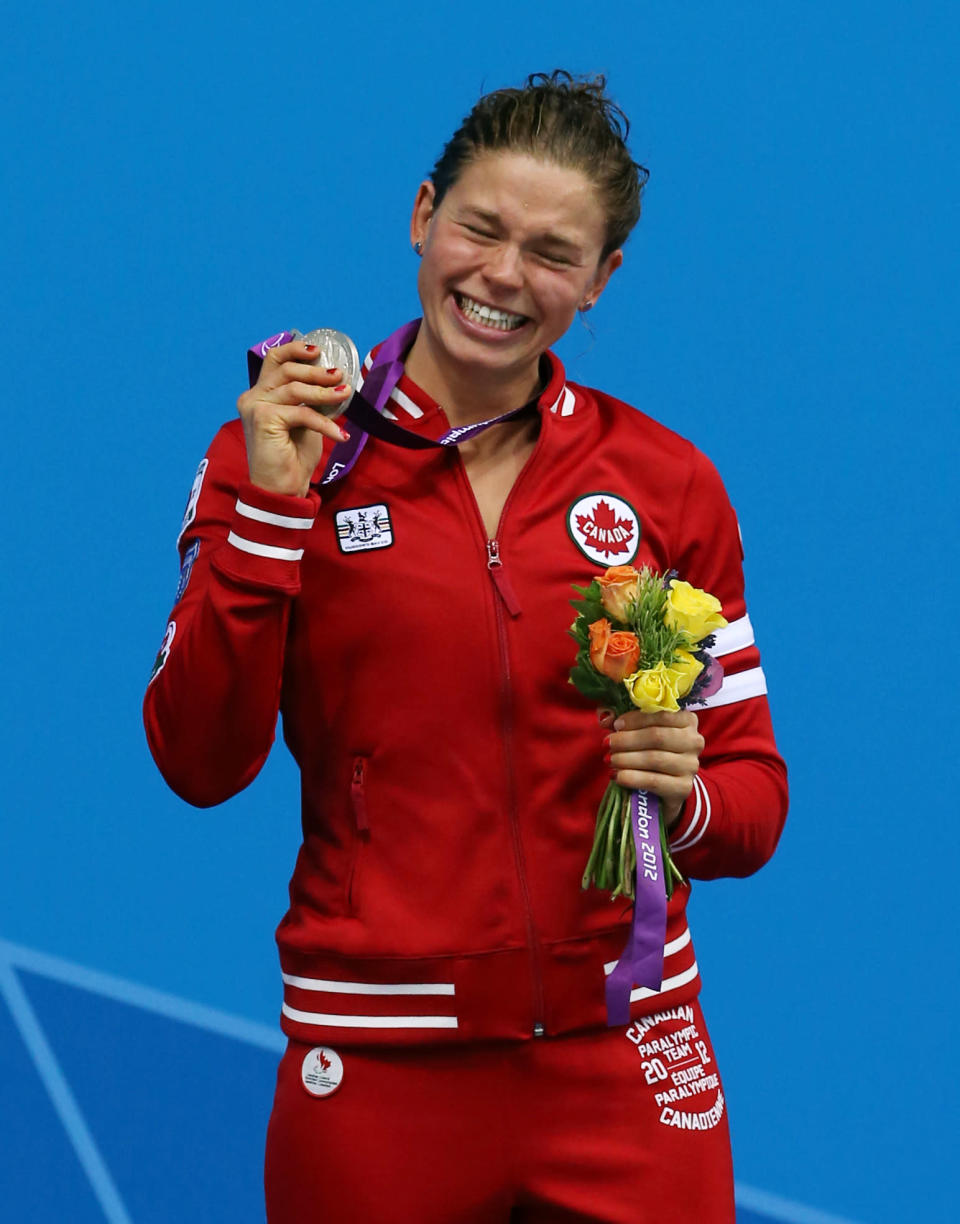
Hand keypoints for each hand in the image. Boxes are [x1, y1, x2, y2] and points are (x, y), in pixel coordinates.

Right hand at [236, 340, 353, 495]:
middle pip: (286, 369)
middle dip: (316, 371)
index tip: (319, 351)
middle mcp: (252, 397)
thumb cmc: (293, 457)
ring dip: (324, 392)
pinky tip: (340, 434)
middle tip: (340, 375)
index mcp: (260, 394)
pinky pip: (301, 413)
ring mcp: (255, 407)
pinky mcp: (263, 419)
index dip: (295, 349)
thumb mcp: (305, 420)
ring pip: (294, 388)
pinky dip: (324, 422)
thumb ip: (310, 399)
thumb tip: (333, 378)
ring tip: (344, 395)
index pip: (274, 359)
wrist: (282, 489)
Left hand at [600, 710, 703, 829]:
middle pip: (657, 736)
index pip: (661, 714)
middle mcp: (694, 741)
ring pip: (654, 759)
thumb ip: (623, 722)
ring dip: (626, 759)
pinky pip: (653, 781)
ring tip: (609, 760)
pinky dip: (632, 778)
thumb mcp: (640, 732)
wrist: (666, 788)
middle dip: (627, 740)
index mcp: (687, 720)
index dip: (635, 719)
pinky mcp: (683, 787)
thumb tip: (605, 718)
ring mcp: (691, 765)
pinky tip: (617, 776)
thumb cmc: (652, 752)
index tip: (616, 725)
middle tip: (606, 744)